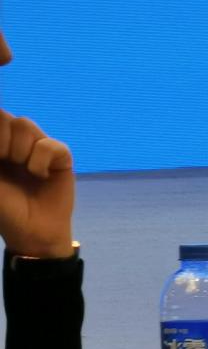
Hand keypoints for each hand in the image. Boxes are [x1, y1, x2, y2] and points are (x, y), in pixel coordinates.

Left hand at [0, 110, 74, 257]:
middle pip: (6, 117)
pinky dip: (42, 160)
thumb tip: (1, 148)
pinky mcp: (60, 157)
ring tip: (23, 169)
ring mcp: (37, 148)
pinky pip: (50, 144)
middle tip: (5, 161)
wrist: (33, 232)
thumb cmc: (6, 211)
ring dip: (20, 150)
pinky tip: (42, 176)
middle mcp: (14, 144)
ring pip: (25, 124)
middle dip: (3, 140)